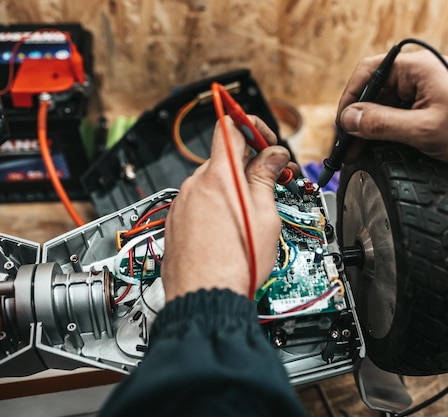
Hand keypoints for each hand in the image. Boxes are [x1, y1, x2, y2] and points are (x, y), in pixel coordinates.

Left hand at [162, 116, 294, 300]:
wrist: (205, 298)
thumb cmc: (236, 264)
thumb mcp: (265, 216)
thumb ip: (265, 178)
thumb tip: (272, 156)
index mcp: (220, 176)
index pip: (230, 126)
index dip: (252, 126)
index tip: (266, 141)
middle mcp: (195, 185)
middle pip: (224, 158)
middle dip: (249, 165)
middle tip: (271, 181)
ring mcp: (182, 204)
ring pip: (212, 183)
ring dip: (233, 189)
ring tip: (251, 215)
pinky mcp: (175, 223)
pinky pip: (198, 203)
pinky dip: (215, 207)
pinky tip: (229, 230)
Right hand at [337, 50, 447, 166]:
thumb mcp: (422, 131)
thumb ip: (381, 124)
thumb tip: (348, 119)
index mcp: (416, 67)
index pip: (367, 73)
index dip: (348, 101)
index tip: (341, 127)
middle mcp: (420, 71)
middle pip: (375, 90)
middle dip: (359, 119)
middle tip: (348, 148)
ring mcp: (428, 85)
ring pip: (388, 103)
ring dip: (374, 126)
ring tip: (363, 152)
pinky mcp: (435, 100)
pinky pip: (403, 110)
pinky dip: (390, 128)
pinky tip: (383, 147)